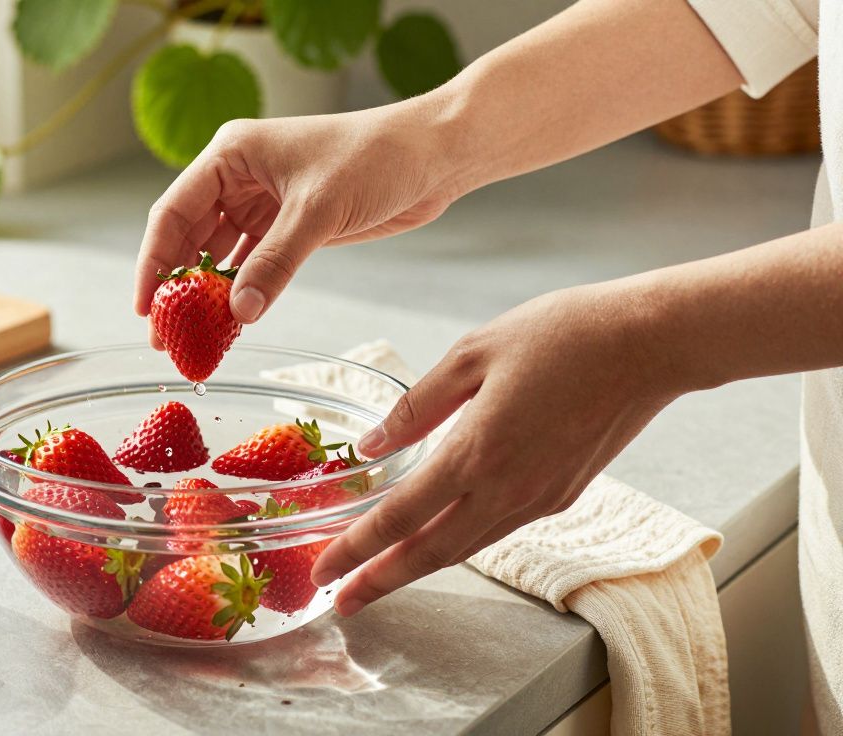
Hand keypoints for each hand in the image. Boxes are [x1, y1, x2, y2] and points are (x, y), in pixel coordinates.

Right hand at [134, 102, 466, 329]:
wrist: (434, 156)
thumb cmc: (376, 158)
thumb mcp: (318, 211)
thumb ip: (275, 263)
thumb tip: (237, 313)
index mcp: (231, 155)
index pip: (173, 213)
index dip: (154, 263)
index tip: (145, 308)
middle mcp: (239, 177)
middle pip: (189, 238)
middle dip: (176, 288)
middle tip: (165, 338)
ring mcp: (263, 202)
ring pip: (219, 255)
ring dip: (206, 296)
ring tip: (191, 340)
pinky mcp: (289, 225)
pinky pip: (251, 265)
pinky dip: (240, 293)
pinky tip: (230, 323)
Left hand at [310, 281, 692, 614]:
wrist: (651, 344)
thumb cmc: (562, 334)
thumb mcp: (473, 353)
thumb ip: (418, 407)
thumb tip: (372, 447)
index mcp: (478, 451)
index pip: (402, 516)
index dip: (358, 549)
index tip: (325, 572)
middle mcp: (508, 489)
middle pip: (431, 553)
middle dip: (380, 580)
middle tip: (338, 601)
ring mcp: (539, 499)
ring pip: (466, 548)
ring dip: (418, 567)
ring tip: (379, 579)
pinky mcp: (562, 495)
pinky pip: (497, 529)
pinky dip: (458, 542)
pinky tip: (437, 538)